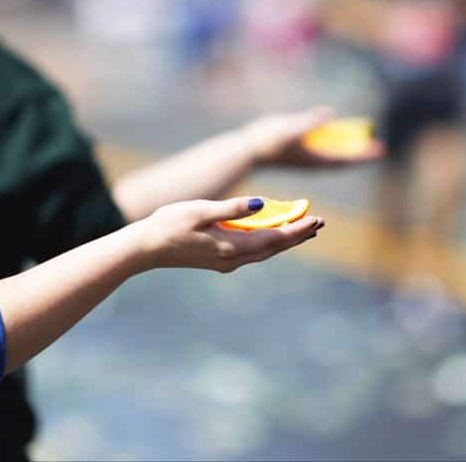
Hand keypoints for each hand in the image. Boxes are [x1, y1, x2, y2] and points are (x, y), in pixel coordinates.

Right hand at [137, 197, 324, 273]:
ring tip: (303, 228)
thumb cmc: (169, 224)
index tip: (317, 219)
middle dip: (297, 235)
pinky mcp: (219, 260)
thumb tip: (263, 203)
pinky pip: (252, 251)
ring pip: (264, 251)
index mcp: (230, 246)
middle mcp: (232, 259)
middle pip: (274, 248)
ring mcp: (225, 262)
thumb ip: (232, 208)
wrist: (146, 248)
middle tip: (319, 222)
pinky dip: (268, 242)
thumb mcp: (200, 210)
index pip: (274, 238)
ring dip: (285, 239)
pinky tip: (271, 233)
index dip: (298, 229)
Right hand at [242, 106, 384, 167]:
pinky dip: (329, 134)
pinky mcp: (296, 142)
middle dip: (358, 150)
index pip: (345, 158)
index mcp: (316, 159)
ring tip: (360, 135)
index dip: (363, 154)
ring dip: (345, 141)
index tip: (380, 150)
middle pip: (342, 154)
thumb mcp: (291, 130)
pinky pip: (318, 139)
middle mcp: (313, 157)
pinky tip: (333, 124)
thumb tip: (330, 114)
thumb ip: (310, 122)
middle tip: (378, 147)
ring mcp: (305, 150)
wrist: (249, 148)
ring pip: (330, 147)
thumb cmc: (269, 142)